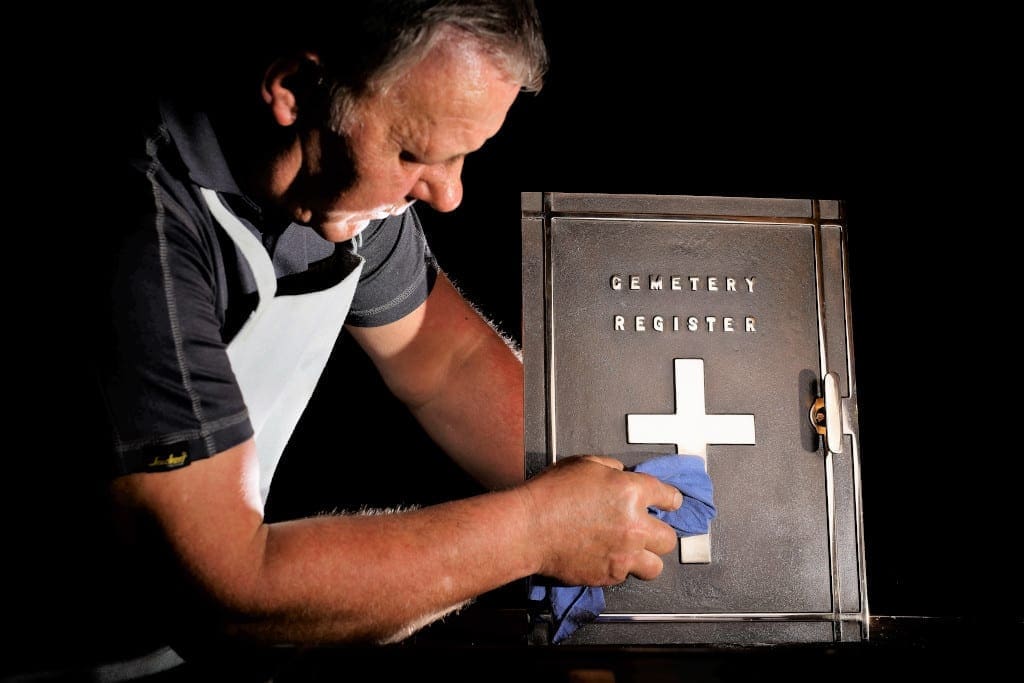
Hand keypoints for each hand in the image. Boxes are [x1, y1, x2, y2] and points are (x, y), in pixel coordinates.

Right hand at [520, 454, 682, 585]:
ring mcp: (624, 554)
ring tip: (634, 552)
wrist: (528, 528)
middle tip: (646, 529)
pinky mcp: (609, 575)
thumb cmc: (549, 495)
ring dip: (647, 558)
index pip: (669, 497)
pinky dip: (619, 569)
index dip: (670, 500)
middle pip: (669, 537)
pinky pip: (626, 576)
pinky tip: (607, 558)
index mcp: (631, 492)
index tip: (670, 503)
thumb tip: (620, 474)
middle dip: (659, 532)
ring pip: (656, 566)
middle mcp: (635, 525)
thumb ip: (610, 468)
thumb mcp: (583, 464)